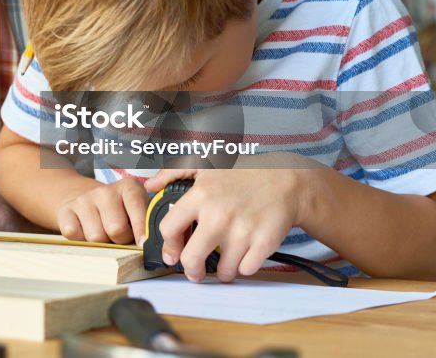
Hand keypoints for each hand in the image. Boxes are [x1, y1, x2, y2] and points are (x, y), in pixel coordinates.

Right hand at [56, 178, 147, 244]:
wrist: (84, 199)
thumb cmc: (118, 213)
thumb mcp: (135, 212)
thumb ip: (145, 224)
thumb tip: (145, 245)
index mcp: (128, 188)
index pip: (138, 210)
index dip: (142, 230)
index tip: (142, 244)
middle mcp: (105, 190)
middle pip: (116, 229)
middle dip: (120, 240)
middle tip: (119, 237)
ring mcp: (83, 199)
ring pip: (96, 236)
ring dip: (100, 242)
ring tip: (103, 234)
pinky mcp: (65, 210)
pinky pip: (74, 234)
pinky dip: (81, 240)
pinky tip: (85, 231)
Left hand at [144, 163, 310, 281]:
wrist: (286, 179)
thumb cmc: (242, 173)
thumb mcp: (204, 163)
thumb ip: (172, 173)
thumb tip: (149, 186)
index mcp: (200, 196)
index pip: (169, 229)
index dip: (168, 245)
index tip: (171, 252)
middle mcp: (219, 216)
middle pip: (191, 259)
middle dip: (190, 270)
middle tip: (193, 271)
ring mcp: (242, 231)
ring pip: (223, 270)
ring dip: (221, 270)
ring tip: (223, 261)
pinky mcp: (264, 243)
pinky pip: (246, 269)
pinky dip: (244, 267)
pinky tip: (243, 255)